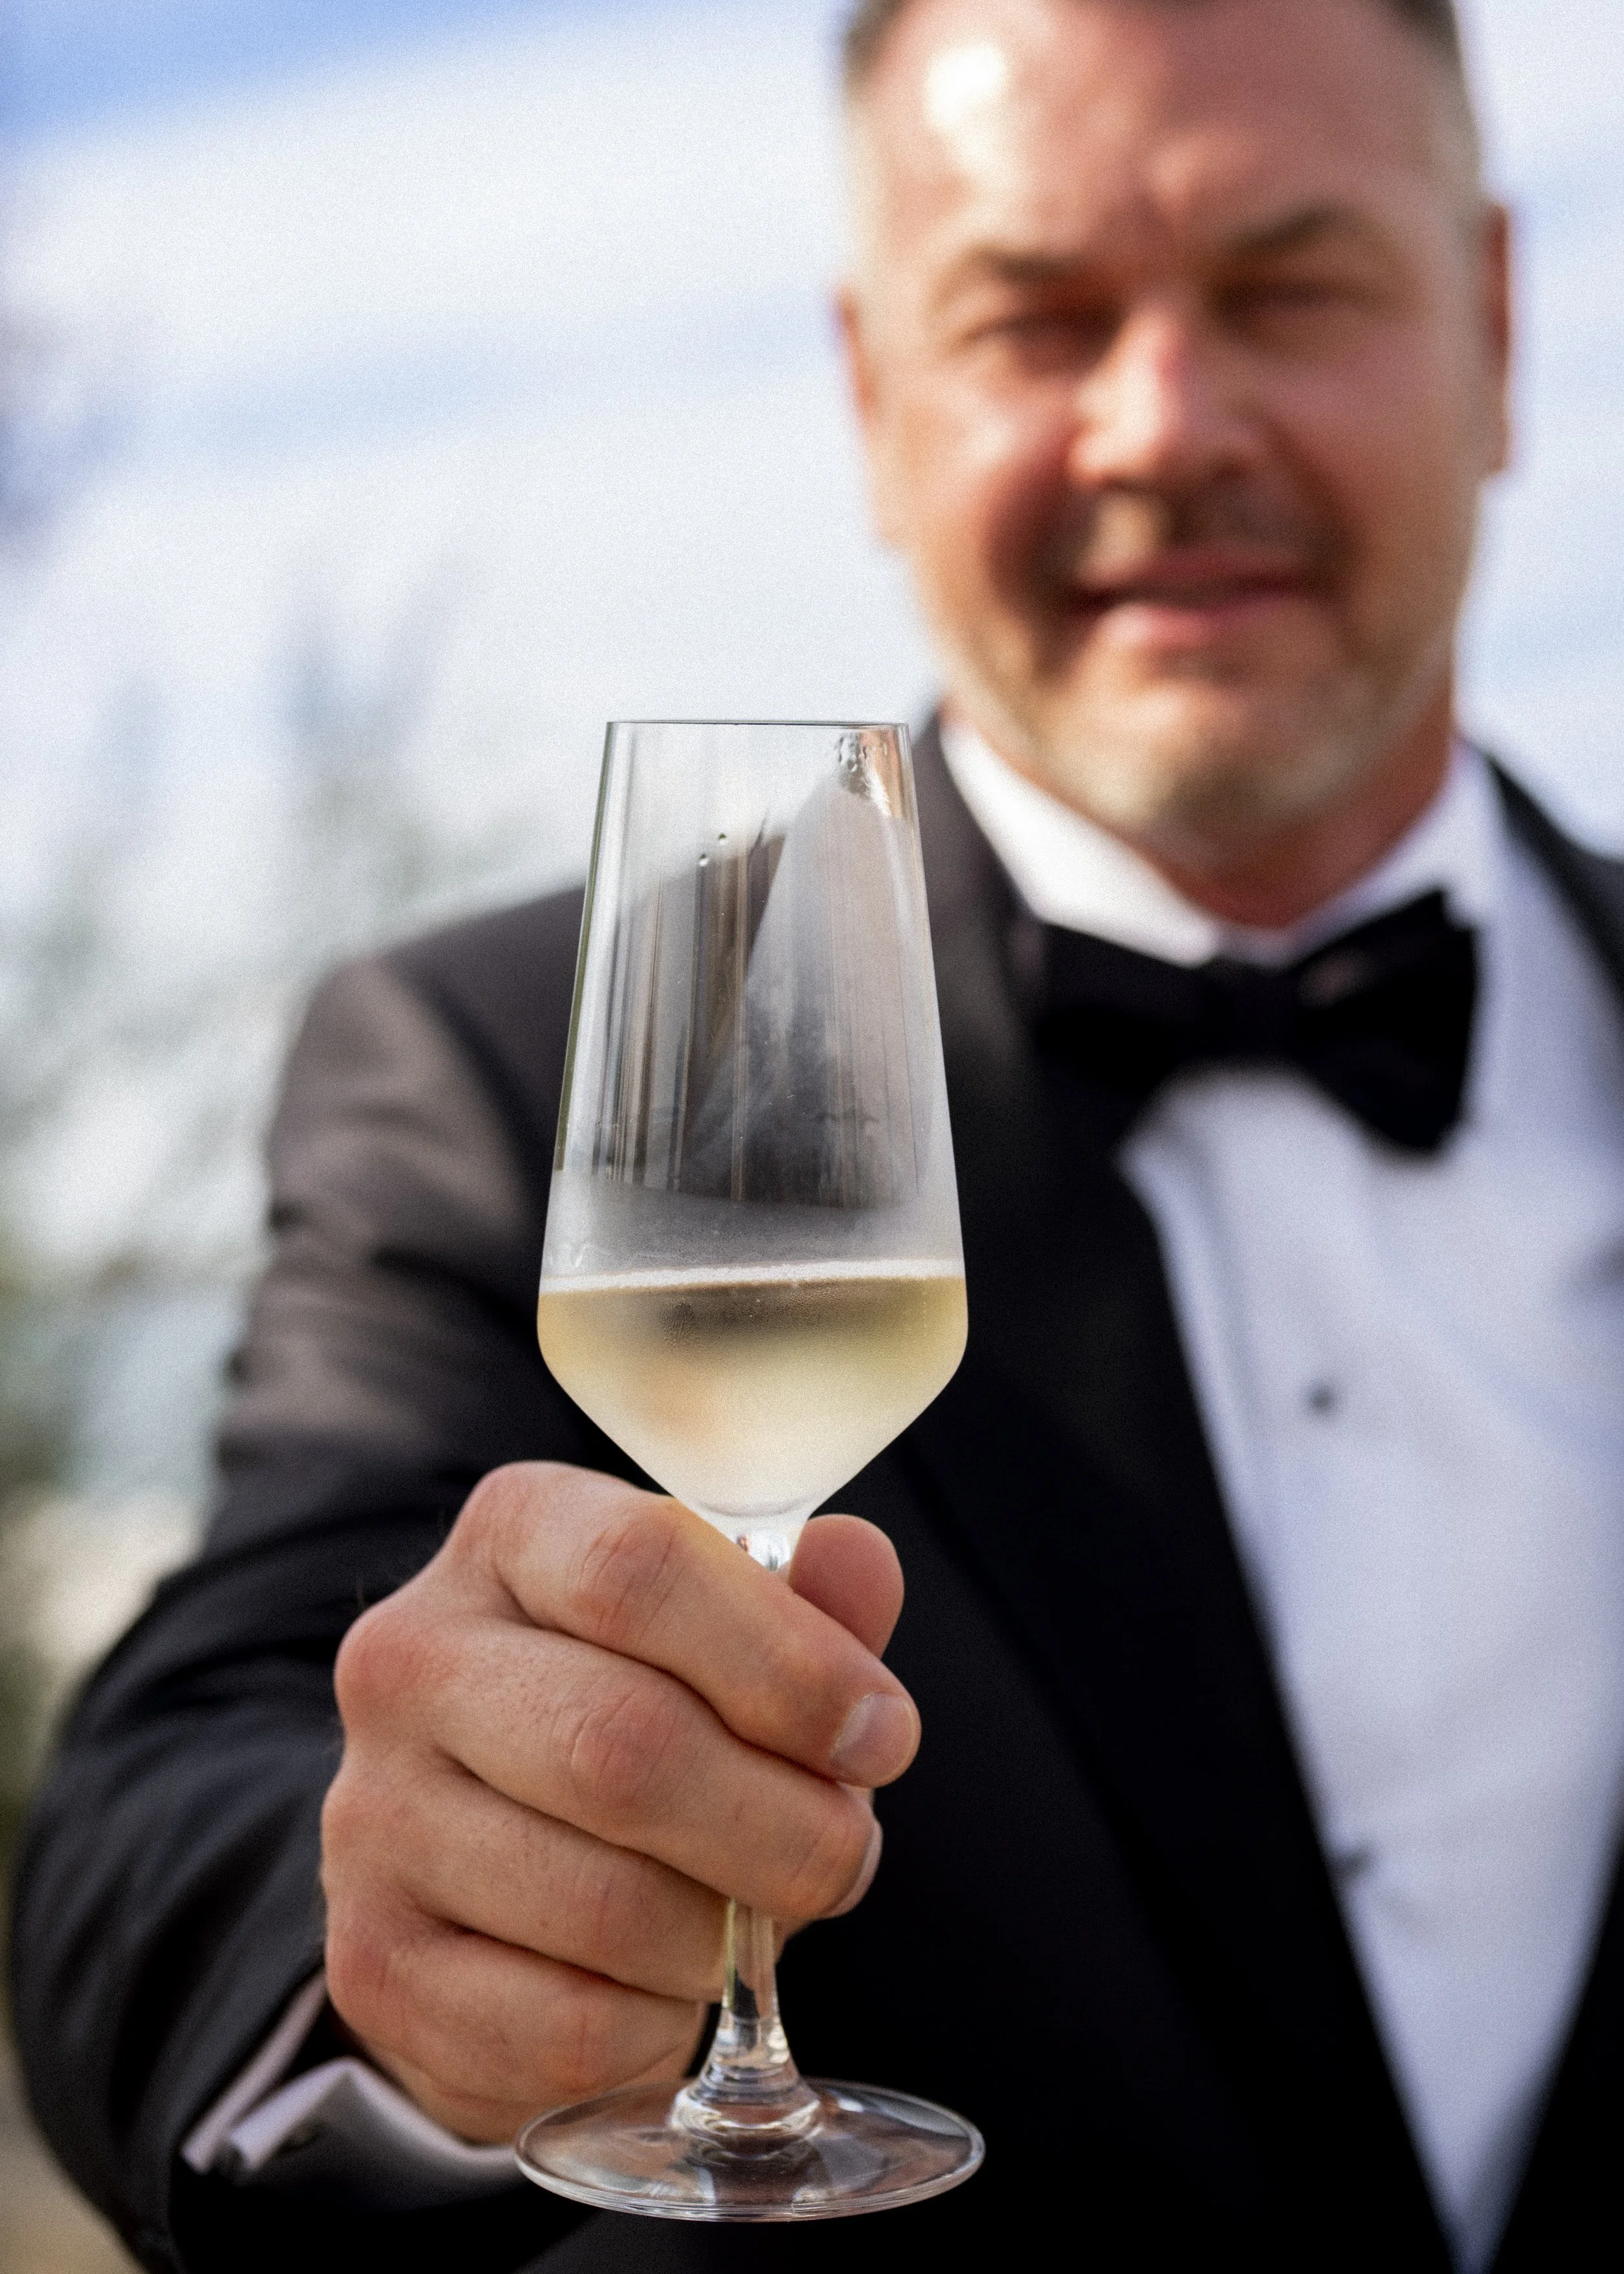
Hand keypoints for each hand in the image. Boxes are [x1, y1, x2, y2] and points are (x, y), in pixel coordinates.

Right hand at [321, 1462, 917, 2143]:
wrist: (490, 1863)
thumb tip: (856, 1562)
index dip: (788, 1663)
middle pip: (623, 1743)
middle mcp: (411, 1657)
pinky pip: (564, 2025)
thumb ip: (805, 1599)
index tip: (881, 1736)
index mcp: (510, 1535)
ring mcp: (373, 1812)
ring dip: (722, 1936)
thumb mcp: (730, 1635)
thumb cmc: (644, 1714)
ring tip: (749, 1919)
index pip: (640, 1566)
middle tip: (845, 1855)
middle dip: (781, 1824)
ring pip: (602, 1902)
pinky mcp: (372, 1961)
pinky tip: (666, 1988)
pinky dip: (658, 2026)